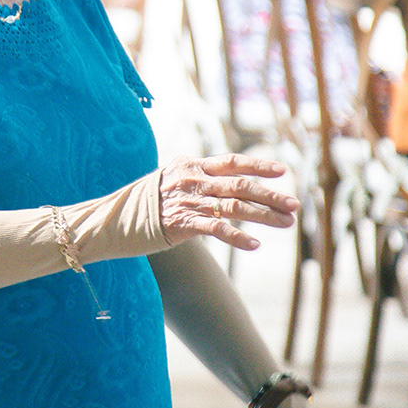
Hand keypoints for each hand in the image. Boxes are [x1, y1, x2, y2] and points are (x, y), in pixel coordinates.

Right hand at [157, 154, 297, 250]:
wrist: (113, 219)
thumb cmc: (146, 202)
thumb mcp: (172, 180)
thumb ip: (198, 179)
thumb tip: (225, 184)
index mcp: (192, 165)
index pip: (232, 162)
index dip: (259, 166)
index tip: (283, 171)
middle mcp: (193, 180)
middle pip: (240, 185)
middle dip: (270, 196)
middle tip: (294, 205)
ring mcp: (187, 202)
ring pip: (234, 206)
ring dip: (264, 215)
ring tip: (286, 223)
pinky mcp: (180, 224)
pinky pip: (215, 229)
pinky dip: (237, 237)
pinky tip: (254, 244)